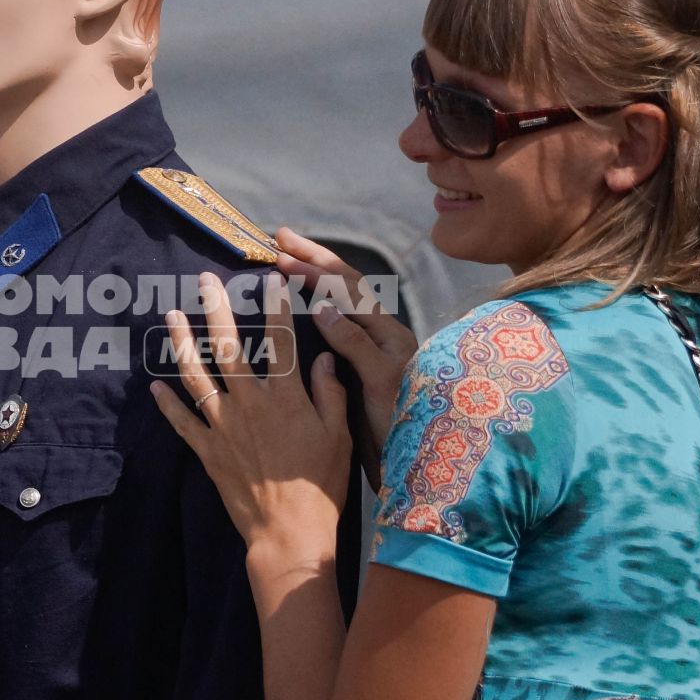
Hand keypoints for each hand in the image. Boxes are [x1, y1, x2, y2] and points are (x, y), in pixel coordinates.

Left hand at [150, 272, 351, 561]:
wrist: (289, 532)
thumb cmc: (321, 486)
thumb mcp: (338, 436)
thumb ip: (330, 393)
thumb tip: (325, 358)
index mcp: (285, 397)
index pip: (280, 341)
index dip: (275, 307)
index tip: (270, 280)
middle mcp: (250, 404)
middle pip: (229, 347)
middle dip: (216, 309)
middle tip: (205, 281)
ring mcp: (224, 426)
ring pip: (197, 376)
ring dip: (182, 343)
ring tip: (172, 315)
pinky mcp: (207, 451)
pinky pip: (182, 422)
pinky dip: (166, 403)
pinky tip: (154, 385)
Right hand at [275, 228, 416, 487]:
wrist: (419, 462)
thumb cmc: (403, 423)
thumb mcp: (379, 381)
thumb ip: (354, 343)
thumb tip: (322, 306)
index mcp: (387, 333)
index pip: (347, 287)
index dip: (313, 268)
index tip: (281, 254)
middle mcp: (381, 335)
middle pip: (345, 284)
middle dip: (312, 258)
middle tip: (279, 237)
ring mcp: (373, 350)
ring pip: (341, 301)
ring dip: (314, 277)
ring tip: (286, 260)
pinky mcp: (363, 367)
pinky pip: (339, 325)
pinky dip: (318, 307)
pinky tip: (300, 305)